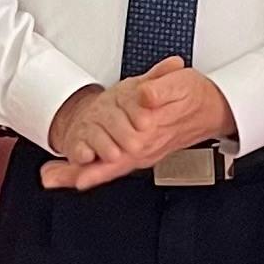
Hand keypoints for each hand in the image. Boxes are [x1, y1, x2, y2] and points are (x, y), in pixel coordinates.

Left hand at [37, 58, 240, 188]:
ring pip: (106, 169)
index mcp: (149, 137)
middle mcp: (143, 150)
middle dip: (77, 173)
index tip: (76, 174)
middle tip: (49, 178)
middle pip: (105, 168)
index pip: (117, 158)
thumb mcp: (180, 85)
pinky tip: (73, 173)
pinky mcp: (140, 150)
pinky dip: (91, 169)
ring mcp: (141, 153)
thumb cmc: (196, 98)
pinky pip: (112, 165)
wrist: (214, 107)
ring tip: (51, 178)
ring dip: (78, 173)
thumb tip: (144, 97)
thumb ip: (159, 90)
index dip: (95, 167)